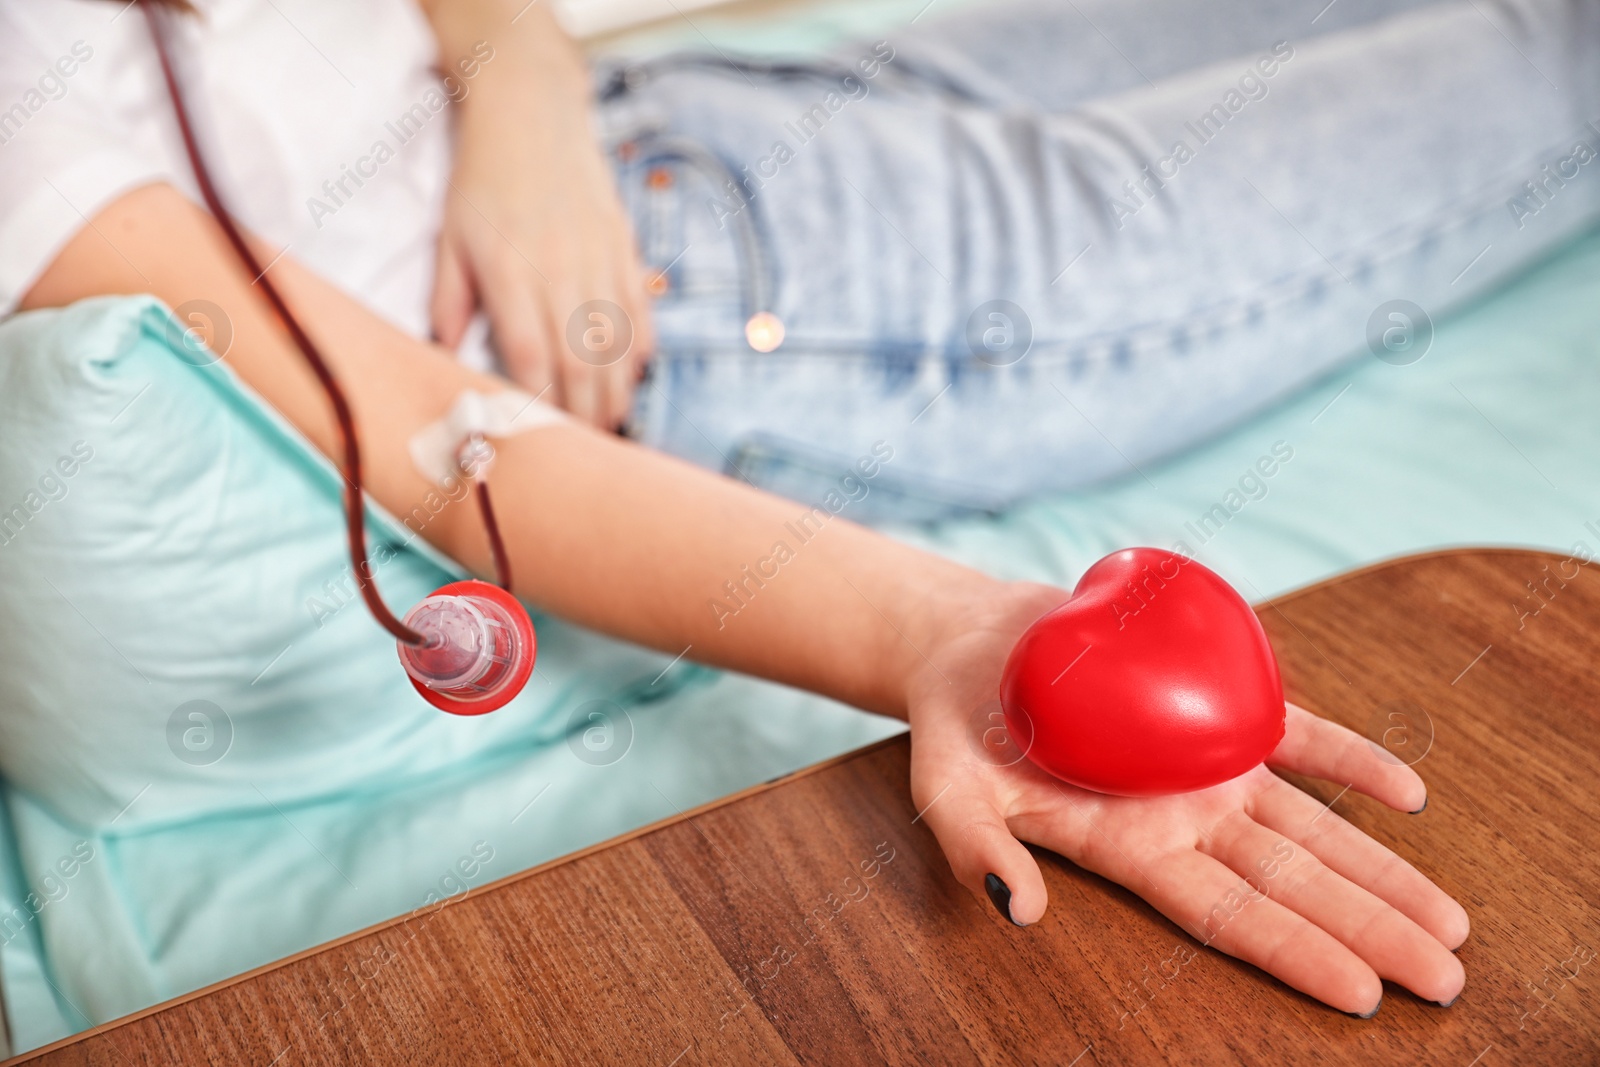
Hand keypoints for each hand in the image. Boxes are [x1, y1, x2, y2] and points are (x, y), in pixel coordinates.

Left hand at [429, 42, 654, 429]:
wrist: (532, 112)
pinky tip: (633, 377)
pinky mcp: (624, 249)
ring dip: (616, 394)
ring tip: (612, 428)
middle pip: (581, 364)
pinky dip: (639, 351)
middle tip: (585, 457)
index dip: (540, 408)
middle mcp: (561, 272)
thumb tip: (442, 360)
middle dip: (585, 417)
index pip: (531, 360)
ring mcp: (599, 261)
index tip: (542, 445)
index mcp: (512, 274)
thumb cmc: (483, 180)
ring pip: (616, 346)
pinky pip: (640, 311)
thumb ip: (448, 302)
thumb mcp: (450, 238)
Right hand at [904, 583, 1469, 1015]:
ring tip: (1448, 921)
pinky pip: (1297, 736)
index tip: (1361, 994)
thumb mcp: (946, 788)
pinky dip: (1352, 762)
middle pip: (1290, 882)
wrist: (974, 648)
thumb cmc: (956, 726)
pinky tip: (1409, 795)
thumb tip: (1015, 908)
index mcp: (1127, 848)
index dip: (1293, 950)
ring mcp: (1204, 765)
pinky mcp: (1212, 702)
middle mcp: (1182, 817)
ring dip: (1379, 870)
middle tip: (1445, 981)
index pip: (1225, 913)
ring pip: (1309, 826)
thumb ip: (974, 846)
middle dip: (1368, 929)